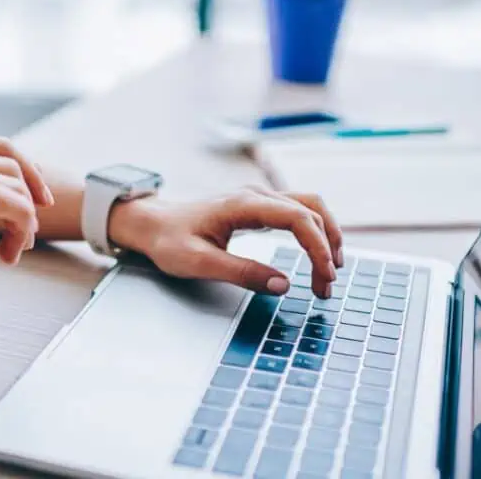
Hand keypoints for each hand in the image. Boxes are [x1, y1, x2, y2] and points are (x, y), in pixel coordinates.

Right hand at [0, 138, 51, 329]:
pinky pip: (4, 201)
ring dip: (26, 223)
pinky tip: (9, 256)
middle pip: (10, 167)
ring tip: (14, 250)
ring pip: (11, 186)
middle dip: (29, 204)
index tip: (42, 205)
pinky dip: (20, 228)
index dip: (32, 173)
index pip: (1, 146)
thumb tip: (37, 169)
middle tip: (23, 240)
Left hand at [110, 186, 342, 297]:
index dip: (318, 247)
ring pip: (309, 207)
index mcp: (243, 204)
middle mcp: (256, 195)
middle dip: (326, 247)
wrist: (151, 224)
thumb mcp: (200, 263)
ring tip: (329, 271)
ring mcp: (258, 198)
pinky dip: (313, 232)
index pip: (298, 219)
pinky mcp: (257, 206)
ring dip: (325, 236)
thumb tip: (283, 285)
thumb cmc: (169, 241)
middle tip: (327, 285)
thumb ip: (242, 273)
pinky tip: (316, 254)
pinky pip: (297, 212)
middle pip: (311, 211)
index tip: (324, 277)